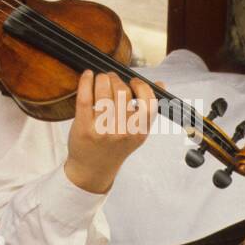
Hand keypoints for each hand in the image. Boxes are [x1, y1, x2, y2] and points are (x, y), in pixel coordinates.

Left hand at [63, 70, 158, 193]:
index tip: (133, 82)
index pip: (148, 102)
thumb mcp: (137, 133)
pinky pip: (85, 98)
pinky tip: (87, 75)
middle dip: (117, 79)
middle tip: (112, 78)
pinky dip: (85, 82)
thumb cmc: (115, 148)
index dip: (141, 86)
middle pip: (123, 92)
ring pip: (104, 92)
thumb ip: (148, 110)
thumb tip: (160, 83)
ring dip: (102, 78)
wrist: (93, 169)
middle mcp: (123, 131)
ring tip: (101, 79)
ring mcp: (103, 130)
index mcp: (139, 132)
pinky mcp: (84, 128)